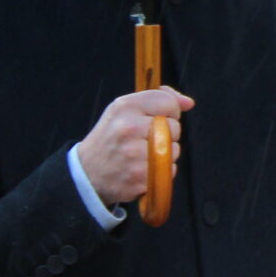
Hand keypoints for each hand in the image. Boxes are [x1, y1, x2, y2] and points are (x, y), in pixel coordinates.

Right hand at [75, 88, 191, 205]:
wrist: (86, 172)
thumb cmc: (113, 137)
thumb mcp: (125, 110)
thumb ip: (159, 99)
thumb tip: (188, 103)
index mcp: (125, 106)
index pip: (168, 102)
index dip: (169, 112)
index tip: (156, 119)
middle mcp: (128, 128)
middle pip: (175, 127)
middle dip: (167, 134)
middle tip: (145, 140)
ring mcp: (133, 154)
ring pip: (174, 150)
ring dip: (165, 155)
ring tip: (141, 155)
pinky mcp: (139, 177)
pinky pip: (169, 170)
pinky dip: (161, 172)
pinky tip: (142, 169)